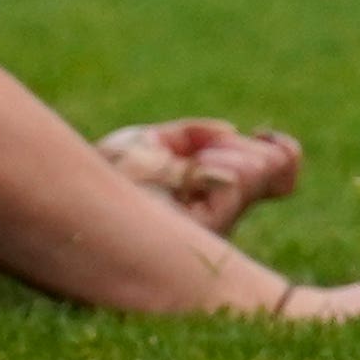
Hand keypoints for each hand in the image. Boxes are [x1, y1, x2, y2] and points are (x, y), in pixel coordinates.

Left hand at [98, 118, 299, 232]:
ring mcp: (220, 220)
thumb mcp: (152, 143)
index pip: (281, 172)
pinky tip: (185, 171)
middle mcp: (227, 208)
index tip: (261, 133)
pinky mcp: (207, 230)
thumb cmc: (110, 174)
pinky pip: (234, 181)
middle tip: (200, 154)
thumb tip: (231, 130)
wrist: (76, 196)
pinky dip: (214, 164)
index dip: (283, 149)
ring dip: (225, 152)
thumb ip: (193, 135)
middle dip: (243, 146)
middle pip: (277, 169)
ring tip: (187, 164)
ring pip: (258, 170)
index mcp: (221, 187)